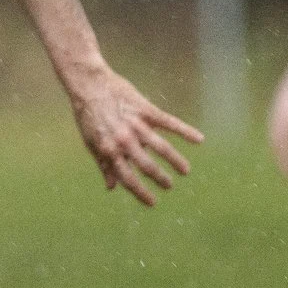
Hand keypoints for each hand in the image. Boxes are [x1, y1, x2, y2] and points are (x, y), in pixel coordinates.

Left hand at [66, 67, 202, 205]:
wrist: (89, 84)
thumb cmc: (88, 116)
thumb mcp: (91, 144)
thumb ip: (104, 165)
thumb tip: (112, 187)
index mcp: (110, 151)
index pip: (128, 179)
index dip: (141, 193)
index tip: (152, 202)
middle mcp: (124, 140)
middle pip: (148, 166)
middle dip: (160, 179)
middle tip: (169, 186)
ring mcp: (136, 125)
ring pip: (162, 147)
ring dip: (176, 161)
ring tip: (185, 171)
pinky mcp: (146, 110)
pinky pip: (169, 123)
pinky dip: (185, 131)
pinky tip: (199, 139)